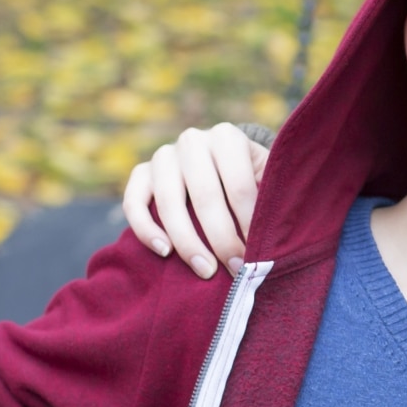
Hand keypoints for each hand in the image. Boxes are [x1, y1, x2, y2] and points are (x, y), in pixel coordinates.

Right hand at [122, 123, 268, 277]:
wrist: (220, 165)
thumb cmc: (250, 179)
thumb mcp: (266, 179)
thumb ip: (269, 199)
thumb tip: (271, 241)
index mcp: (227, 137)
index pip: (238, 186)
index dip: (248, 224)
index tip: (258, 255)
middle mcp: (192, 141)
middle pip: (205, 196)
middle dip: (222, 239)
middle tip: (236, 268)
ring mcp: (163, 156)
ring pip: (169, 202)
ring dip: (187, 242)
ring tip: (205, 270)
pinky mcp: (141, 173)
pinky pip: (134, 202)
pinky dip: (145, 229)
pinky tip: (164, 252)